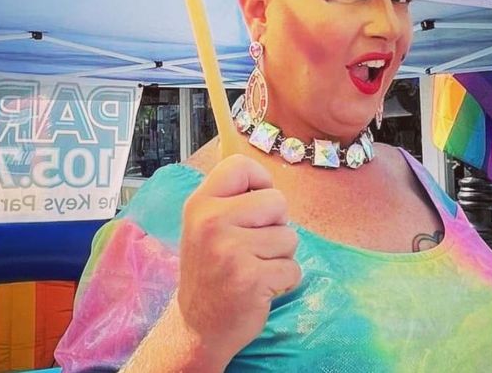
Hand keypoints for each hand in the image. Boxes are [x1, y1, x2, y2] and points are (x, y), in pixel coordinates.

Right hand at [175, 154, 301, 361]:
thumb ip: (231, 200)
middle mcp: (211, 222)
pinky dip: (284, 280)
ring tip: (255, 267)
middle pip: (277, 201)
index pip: (240, 165)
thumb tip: (268, 181)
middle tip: (254, 246)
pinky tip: (261, 287)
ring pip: (290, 236)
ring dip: (280, 255)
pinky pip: (293, 268)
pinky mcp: (251, 279)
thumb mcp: (205, 226)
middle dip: (276, 225)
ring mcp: (231, 251)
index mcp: (200, 204)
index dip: (260, 181)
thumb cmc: (211, 270)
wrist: (198, 326)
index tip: (256, 206)